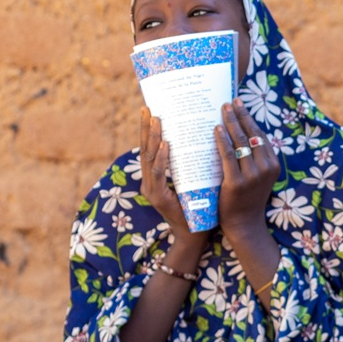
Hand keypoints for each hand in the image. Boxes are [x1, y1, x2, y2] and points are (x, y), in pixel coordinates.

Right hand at [138, 108, 194, 242]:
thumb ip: (187, 163)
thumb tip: (197, 137)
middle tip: (148, 108)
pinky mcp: (158, 198)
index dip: (149, 130)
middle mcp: (149, 181)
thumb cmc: (197, 205)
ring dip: (153, 138)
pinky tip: (166, 144)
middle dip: (146, 128)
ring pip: (149, 159)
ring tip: (156, 120)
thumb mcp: (191, 178)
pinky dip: (162, 158)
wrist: (195, 233)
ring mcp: (151, 189)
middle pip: (145, 149)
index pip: (150, 148)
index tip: (151, 110)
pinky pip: (158, 174)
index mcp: (155, 176)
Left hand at [215, 101, 280, 246]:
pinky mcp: (236, 182)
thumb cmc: (247, 198)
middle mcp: (266, 168)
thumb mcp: (258, 176)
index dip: (249, 118)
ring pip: (240, 142)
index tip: (240, 103)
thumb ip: (254, 158)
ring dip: (231, 122)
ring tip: (222, 109)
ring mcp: (252, 175)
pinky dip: (222, 140)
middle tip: (229, 101)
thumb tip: (240, 133)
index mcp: (273, 165)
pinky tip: (216, 128)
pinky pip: (228, 155)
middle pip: (251, 135)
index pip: (260, 135)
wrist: (244, 224)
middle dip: (240, 115)